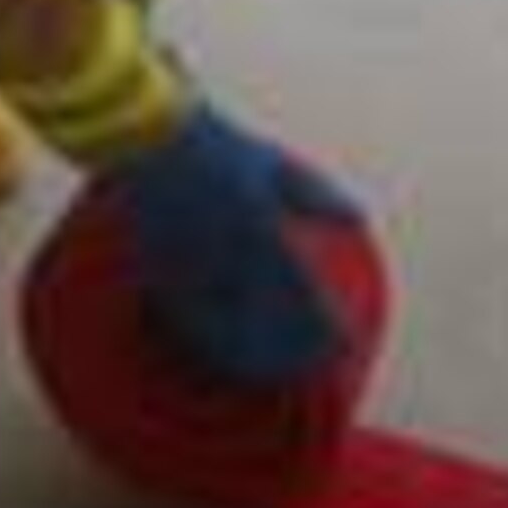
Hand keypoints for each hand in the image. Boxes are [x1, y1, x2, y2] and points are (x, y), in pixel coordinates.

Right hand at [105, 103, 363, 385]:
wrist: (150, 137)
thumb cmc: (217, 145)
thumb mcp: (274, 164)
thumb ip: (316, 195)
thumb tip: (357, 217)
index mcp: (261, 230)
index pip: (301, 293)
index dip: (321, 324)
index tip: (340, 341)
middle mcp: (229, 257)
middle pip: (265, 321)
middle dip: (286, 350)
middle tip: (304, 366)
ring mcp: (193, 268)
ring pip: (224, 327)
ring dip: (246, 353)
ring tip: (264, 370)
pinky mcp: (160, 271)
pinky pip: (187, 318)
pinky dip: (205, 338)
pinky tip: (214, 349)